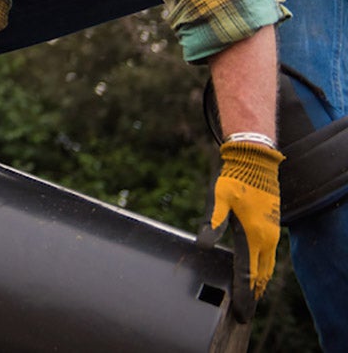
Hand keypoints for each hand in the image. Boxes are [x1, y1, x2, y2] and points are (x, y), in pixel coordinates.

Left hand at [196, 139, 282, 322]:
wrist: (256, 163)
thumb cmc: (235, 180)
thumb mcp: (220, 199)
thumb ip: (213, 222)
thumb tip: (203, 244)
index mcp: (253, 236)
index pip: (249, 274)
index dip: (244, 295)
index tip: (242, 312)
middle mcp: (267, 239)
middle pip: (261, 275)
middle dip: (254, 293)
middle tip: (245, 311)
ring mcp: (272, 233)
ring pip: (268, 265)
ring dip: (260, 281)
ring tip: (251, 296)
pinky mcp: (273, 227)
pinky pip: (270, 255)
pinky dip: (264, 267)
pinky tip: (257, 270)